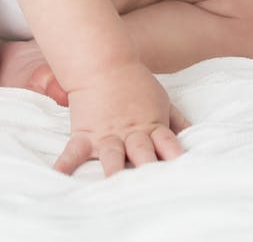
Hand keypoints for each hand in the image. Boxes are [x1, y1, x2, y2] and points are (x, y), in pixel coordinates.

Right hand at [53, 60, 188, 176]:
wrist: (103, 63)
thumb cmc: (136, 84)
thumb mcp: (162, 101)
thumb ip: (177, 122)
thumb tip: (193, 137)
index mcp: (152, 127)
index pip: (168, 145)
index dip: (176, 158)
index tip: (183, 173)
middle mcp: (131, 135)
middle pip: (143, 154)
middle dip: (148, 170)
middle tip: (153, 188)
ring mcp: (106, 136)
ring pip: (112, 157)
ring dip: (113, 172)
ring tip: (114, 189)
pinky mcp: (85, 135)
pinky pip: (74, 153)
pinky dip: (65, 165)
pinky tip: (58, 177)